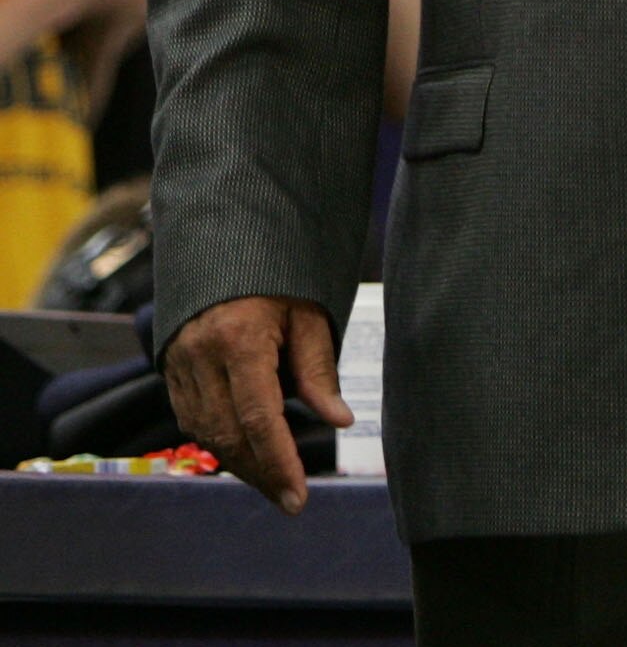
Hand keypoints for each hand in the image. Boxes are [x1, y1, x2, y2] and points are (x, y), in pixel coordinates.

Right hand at [161, 295, 349, 512]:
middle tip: (290, 498)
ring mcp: (178, 363)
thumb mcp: (310, 315)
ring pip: (206, 432)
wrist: (227, 246)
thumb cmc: (278, 277)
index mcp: (239, 339)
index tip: (298, 494)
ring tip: (275, 482)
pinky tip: (247, 453)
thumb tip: (339, 420)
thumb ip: (320, 371)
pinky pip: (192, 418)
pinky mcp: (169, 368)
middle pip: (228, 434)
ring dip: (240, 462)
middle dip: (261, 472)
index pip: (258, 417)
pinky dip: (219, 441)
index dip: (279, 461)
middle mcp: (200, 355)